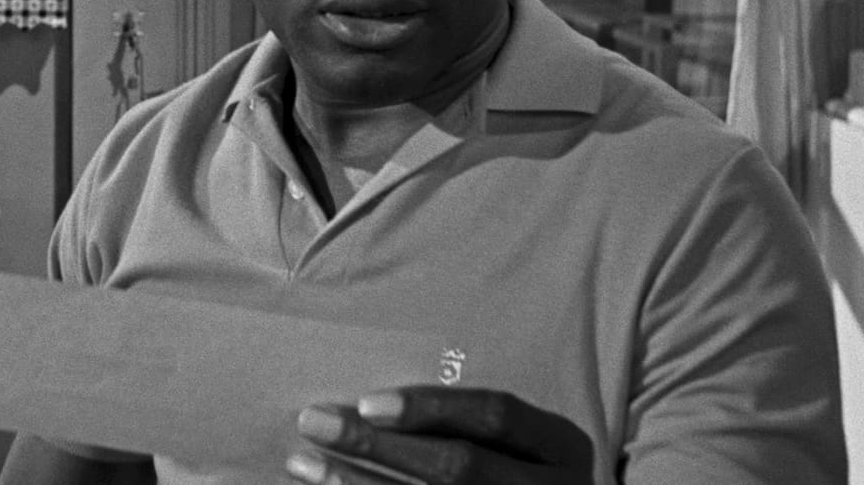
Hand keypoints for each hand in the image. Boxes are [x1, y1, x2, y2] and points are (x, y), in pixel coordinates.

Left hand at [285, 386, 592, 484]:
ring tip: (301, 463)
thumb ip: (466, 420)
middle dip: (377, 447)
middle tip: (313, 422)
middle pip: (457, 467)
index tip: (368, 403)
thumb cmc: (518, 467)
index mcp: (562, 448)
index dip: (432, 407)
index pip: (496, 417)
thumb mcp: (521, 443)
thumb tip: (369, 395)